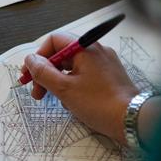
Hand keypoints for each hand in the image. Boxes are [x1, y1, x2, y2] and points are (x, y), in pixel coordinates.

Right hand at [23, 33, 138, 144]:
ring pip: (72, 67)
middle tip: (36, 91)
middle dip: (45, 73)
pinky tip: (70, 102)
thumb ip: (43, 72)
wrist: (131, 119)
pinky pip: (84, 76)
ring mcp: (104, 64)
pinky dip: (72, 85)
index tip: (28, 74)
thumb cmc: (100, 103)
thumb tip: (30, 60)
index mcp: (85, 48)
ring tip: (51, 100)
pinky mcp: (109, 77)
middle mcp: (96, 51)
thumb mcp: (64, 88)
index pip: (54, 41)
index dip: (38, 57)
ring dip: (57, 81)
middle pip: (62, 55)